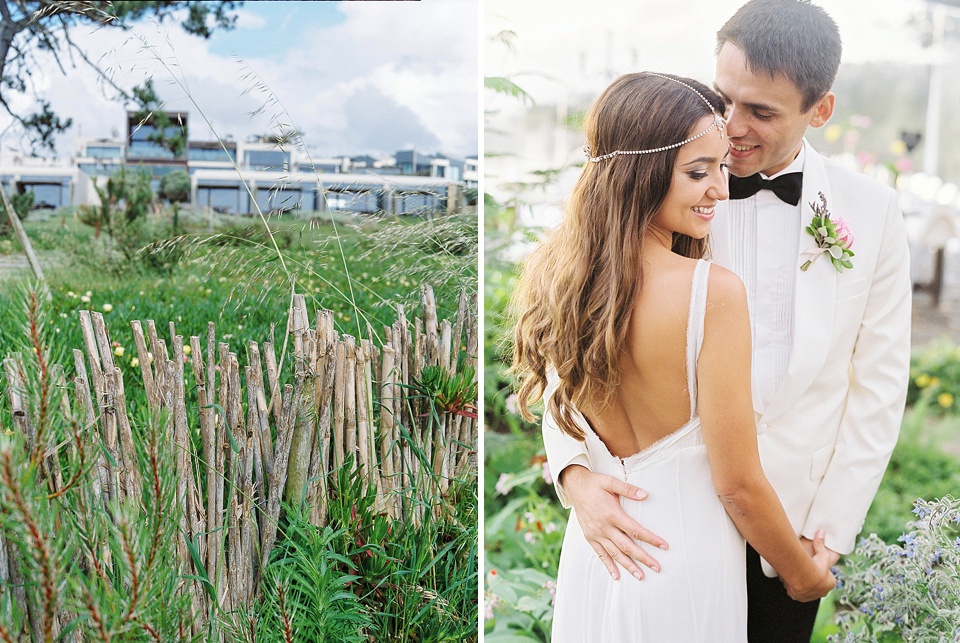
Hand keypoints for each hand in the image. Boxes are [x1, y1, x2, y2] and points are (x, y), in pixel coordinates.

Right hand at [559, 465, 668, 580]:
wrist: (574, 487)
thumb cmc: (594, 483)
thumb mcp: (611, 482)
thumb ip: (628, 490)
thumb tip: (645, 495)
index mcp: (612, 514)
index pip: (635, 530)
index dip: (651, 539)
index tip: (664, 546)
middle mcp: (604, 527)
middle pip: (627, 546)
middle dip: (643, 558)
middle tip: (657, 568)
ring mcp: (596, 534)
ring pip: (615, 553)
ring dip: (628, 566)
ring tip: (641, 576)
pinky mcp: (590, 537)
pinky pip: (600, 554)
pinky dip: (609, 565)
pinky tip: (617, 576)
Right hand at [784, 529, 836, 601]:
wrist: (804, 578)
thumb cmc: (815, 567)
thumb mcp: (821, 553)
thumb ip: (820, 544)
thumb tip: (821, 532)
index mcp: (830, 584)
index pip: (826, 579)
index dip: (820, 572)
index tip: (814, 566)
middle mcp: (821, 592)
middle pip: (816, 586)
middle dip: (811, 580)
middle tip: (804, 571)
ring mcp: (810, 596)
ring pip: (806, 590)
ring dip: (802, 585)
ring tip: (796, 576)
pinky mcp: (799, 598)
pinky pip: (796, 593)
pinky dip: (793, 589)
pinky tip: (790, 582)